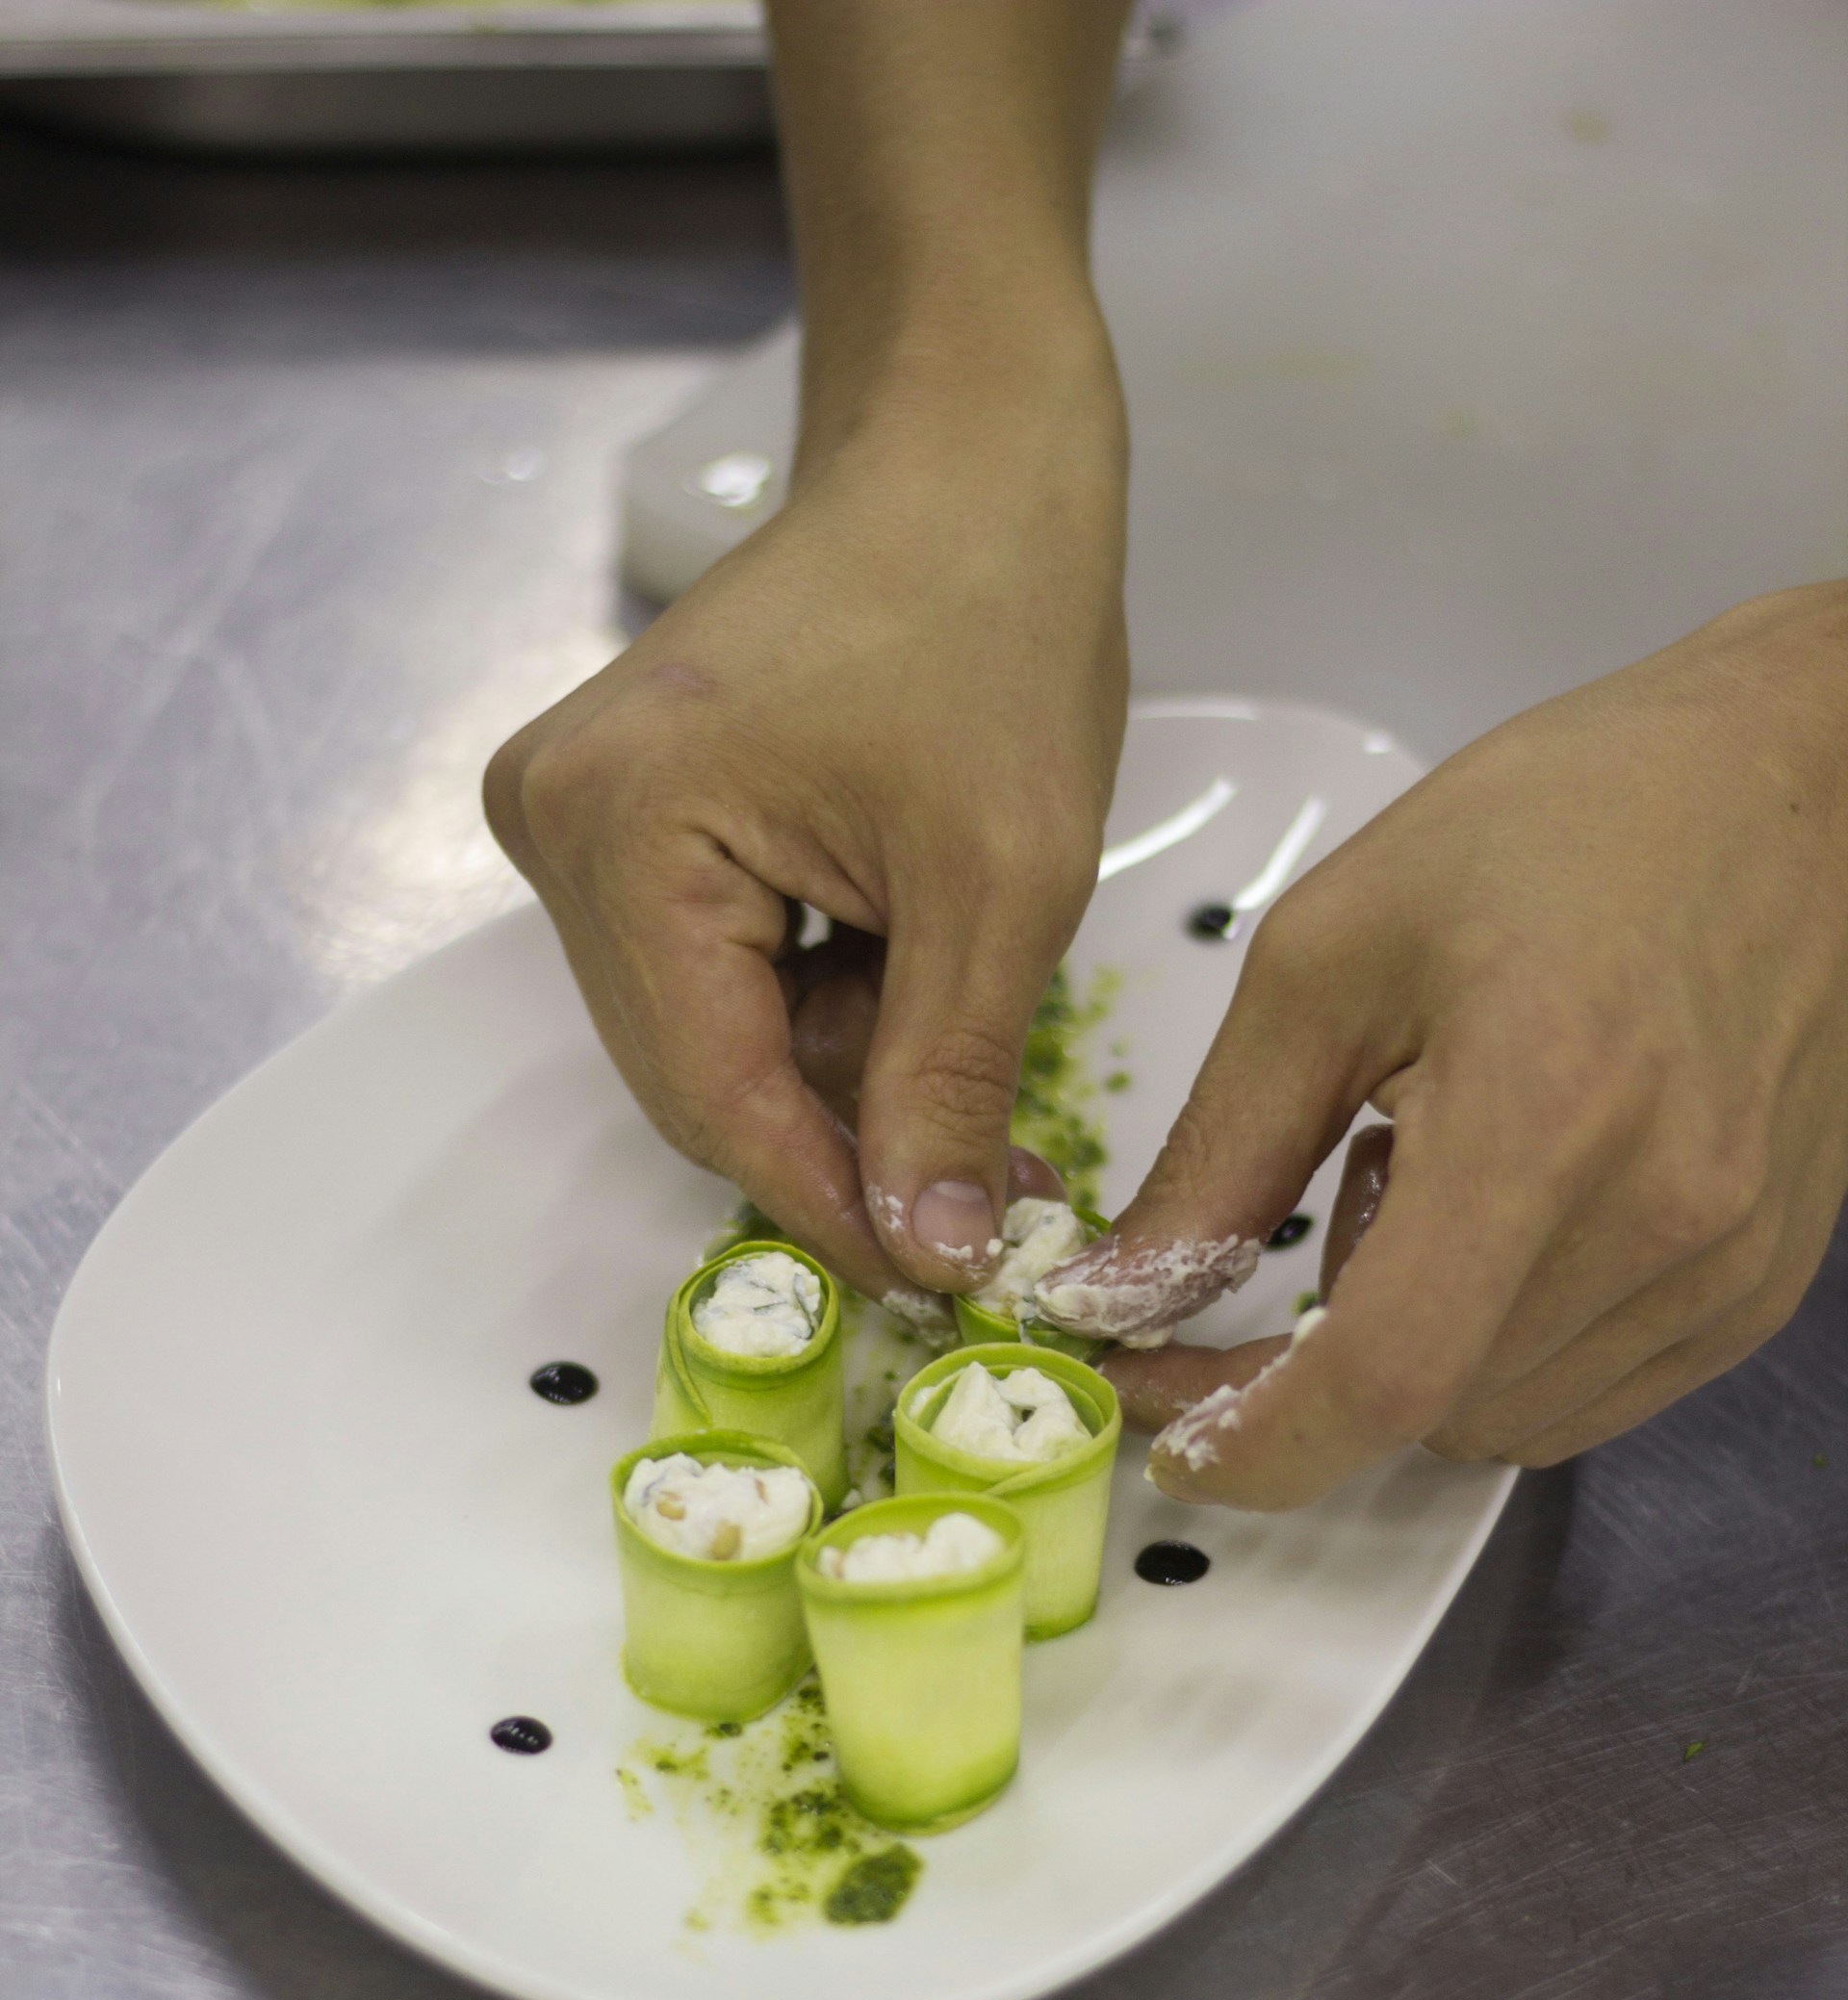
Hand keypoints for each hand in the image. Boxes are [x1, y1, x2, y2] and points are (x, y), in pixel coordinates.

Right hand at [484, 371, 1126, 1313]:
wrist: (963, 459)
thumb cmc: (993, 618)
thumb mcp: (1001, 882)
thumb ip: (948, 1086)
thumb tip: (933, 1253)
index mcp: (620, 829)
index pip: (712, 1095)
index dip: (830, 1206)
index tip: (938, 1279)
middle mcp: (555, 825)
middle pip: (698, 1075)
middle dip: (846, 1137)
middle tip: (990, 1191)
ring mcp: (575, 816)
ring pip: (712, 1035)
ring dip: (841, 1063)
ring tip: (967, 1019)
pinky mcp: (621, 814)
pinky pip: (713, 971)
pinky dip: (819, 999)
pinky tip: (907, 954)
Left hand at [1037, 584, 1847, 1506]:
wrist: (1784, 784)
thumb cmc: (1557, 829)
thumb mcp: (1329, 957)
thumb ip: (1220, 1154)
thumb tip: (1119, 1297)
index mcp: (1543, 1114)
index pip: (1388, 1379)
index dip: (1259, 1446)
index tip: (1174, 1440)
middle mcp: (1663, 1215)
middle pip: (1433, 1413)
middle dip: (1321, 1366)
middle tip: (1319, 1205)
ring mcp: (1730, 1263)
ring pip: (1504, 1420)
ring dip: (1422, 1351)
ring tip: (1442, 1170)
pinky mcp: (1763, 1283)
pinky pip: (1589, 1396)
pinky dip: (1505, 1350)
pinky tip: (1514, 1207)